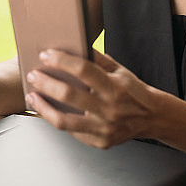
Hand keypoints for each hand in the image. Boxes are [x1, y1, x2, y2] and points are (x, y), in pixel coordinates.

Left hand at [25, 49, 160, 148]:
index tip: (45, 55)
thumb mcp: (120, 70)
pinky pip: (72, 132)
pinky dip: (57, 119)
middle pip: (69, 96)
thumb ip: (98, 59)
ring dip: (43, 107)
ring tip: (32, 96)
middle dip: (46, 83)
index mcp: (115, 87)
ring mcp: (104, 129)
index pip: (84, 70)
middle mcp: (110, 109)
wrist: (152, 118)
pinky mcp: (100, 142)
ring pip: (64, 121)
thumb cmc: (133, 91)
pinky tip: (47, 110)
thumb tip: (75, 44)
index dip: (62, 61)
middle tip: (33, 75)